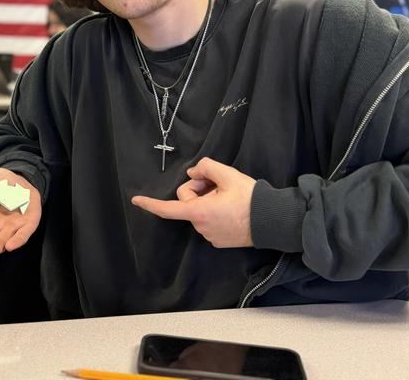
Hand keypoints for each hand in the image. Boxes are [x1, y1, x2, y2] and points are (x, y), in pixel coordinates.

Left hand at [131, 157, 254, 247]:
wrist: (272, 221)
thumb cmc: (250, 199)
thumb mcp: (228, 175)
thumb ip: (206, 167)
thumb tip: (194, 173)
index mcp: (199, 212)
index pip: (167, 209)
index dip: (150, 203)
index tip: (135, 200)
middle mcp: (201, 227)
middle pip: (187, 202)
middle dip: (198, 189)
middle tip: (217, 183)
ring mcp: (210, 236)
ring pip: (199, 210)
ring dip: (208, 200)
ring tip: (229, 196)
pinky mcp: (219, 241)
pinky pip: (209, 220)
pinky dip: (215, 211)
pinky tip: (232, 207)